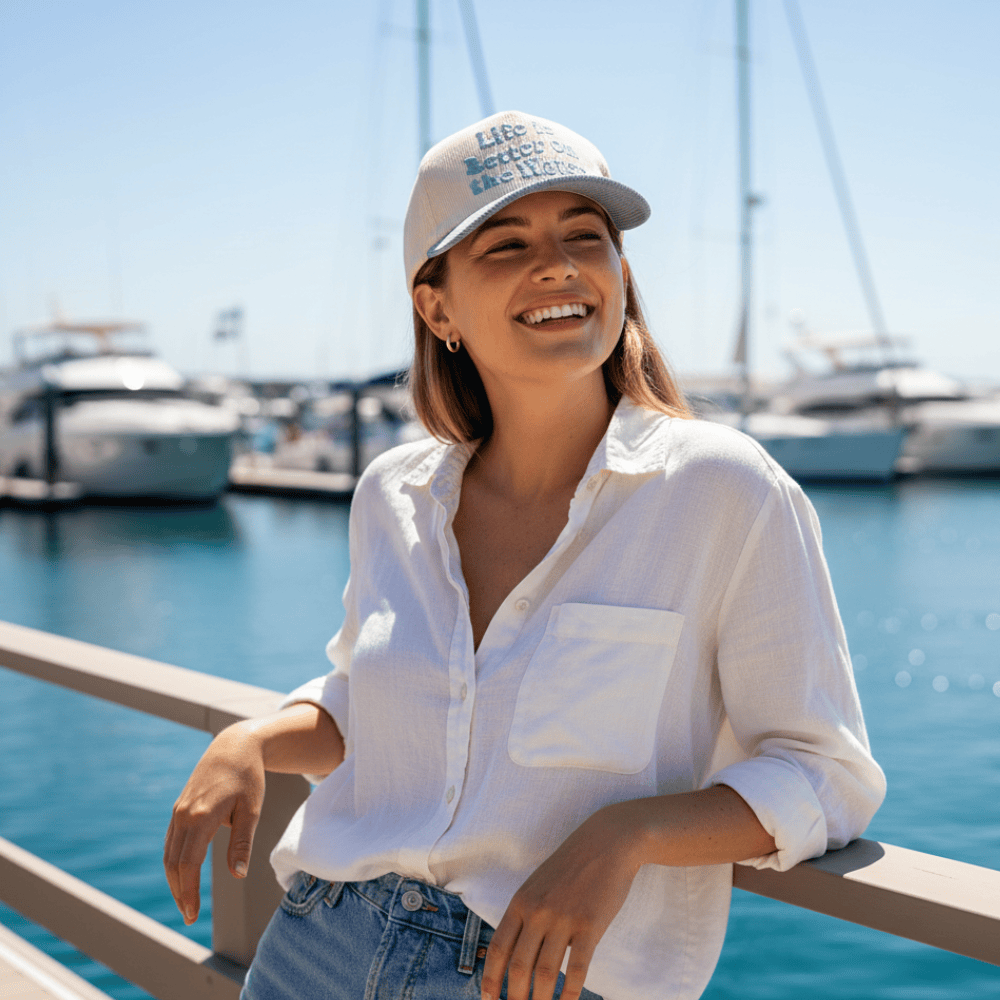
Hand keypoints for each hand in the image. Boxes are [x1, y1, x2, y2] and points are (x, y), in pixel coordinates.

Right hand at [163, 722, 264, 924]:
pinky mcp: (179, 809)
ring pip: (169, 854)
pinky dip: (174, 863)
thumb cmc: (247, 778)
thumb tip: (238, 875)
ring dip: (174, 880)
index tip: (193, 915)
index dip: (189, 892)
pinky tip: (183, 875)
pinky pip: (171, 842)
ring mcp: (178, 811)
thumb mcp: (251, 810)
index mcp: (201, 817)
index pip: (188, 865)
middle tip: (189, 916)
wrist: (234, 747)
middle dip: (179, 892)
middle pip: (173, 864)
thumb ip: (242, 843)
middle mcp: (184, 815)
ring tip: (186, 901)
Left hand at [481, 804, 642, 999]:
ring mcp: (563, 918)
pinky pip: (577, 969)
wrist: (605, 842)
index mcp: (520, 902)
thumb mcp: (538, 885)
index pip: (497, 948)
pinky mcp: (589, 925)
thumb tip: (515, 956)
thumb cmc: (571, 866)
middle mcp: (537, 911)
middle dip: (515, 998)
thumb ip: (525, 916)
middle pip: (518, 967)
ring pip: (545, 973)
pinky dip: (570, 993)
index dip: (491, 979)